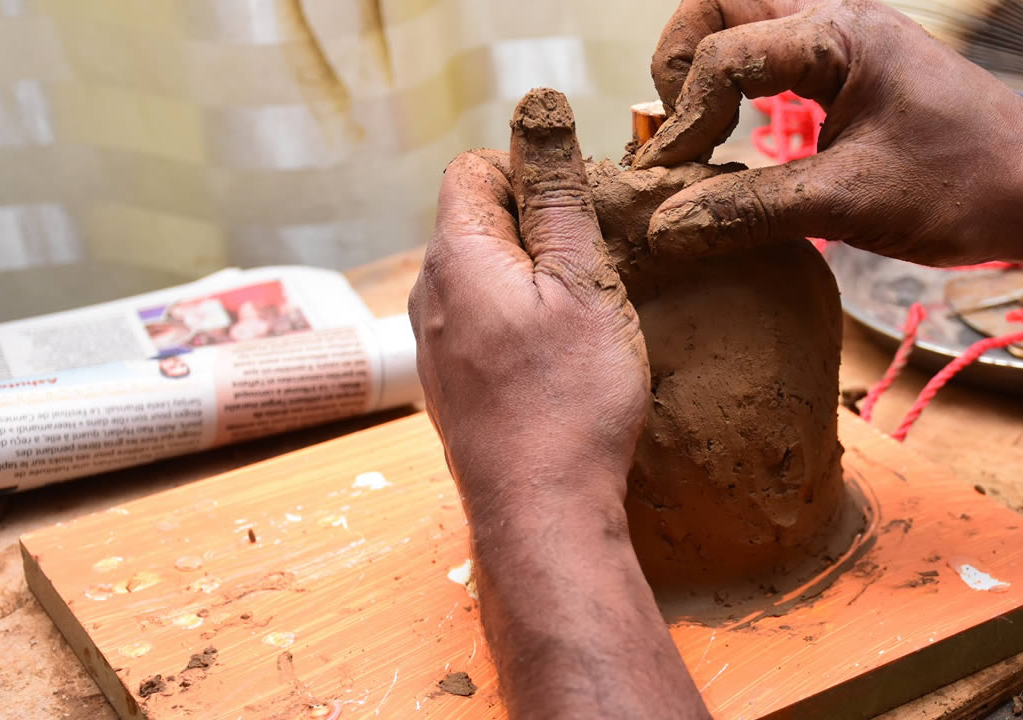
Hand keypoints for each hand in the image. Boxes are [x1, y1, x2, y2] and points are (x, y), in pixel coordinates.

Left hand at [409, 89, 649, 524]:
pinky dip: (519, 323)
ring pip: (482, 276)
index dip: (530, 174)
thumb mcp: (582, 282)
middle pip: (477, 221)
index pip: (473, 169)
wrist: (539, 514)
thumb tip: (537, 113)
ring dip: (531, 279)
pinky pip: (482, 324)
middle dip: (536, 228)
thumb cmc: (568, 401)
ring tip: (580, 320)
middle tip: (593, 268)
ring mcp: (434, 346)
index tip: (580, 214)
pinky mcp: (450, 385)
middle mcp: (429, 296)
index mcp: (455, 256)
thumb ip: (557, 194)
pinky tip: (556, 362)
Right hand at [636, 0, 1022, 266]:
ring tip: (699, 135)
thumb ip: (748, 210)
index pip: (722, 52)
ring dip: (709, 69)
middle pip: (721, 3)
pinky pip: (777, 53)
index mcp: (838, 34)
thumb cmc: (965, 189)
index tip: (672, 179)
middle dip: (679, 59)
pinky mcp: (858, 69)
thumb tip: (666, 226)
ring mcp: (850, 39)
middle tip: (675, 129)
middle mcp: (839, 18)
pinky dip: (742, 86)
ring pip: (747, 21)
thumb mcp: (847, 204)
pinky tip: (742, 140)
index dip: (684, 117)